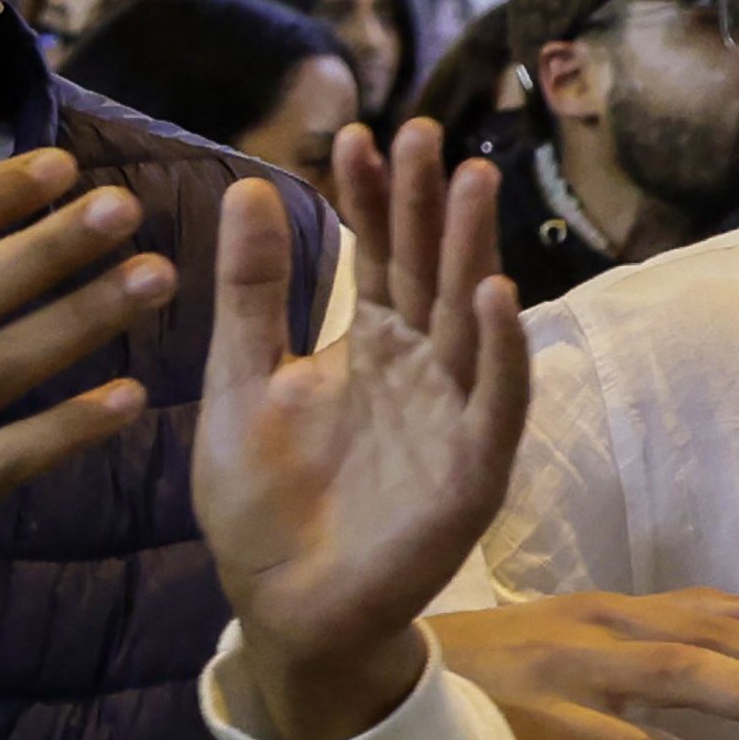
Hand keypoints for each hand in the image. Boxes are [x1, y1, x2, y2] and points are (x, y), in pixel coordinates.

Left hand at [193, 124, 527, 736]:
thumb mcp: (240, 382)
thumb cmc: (265, 503)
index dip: (371, 197)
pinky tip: (494, 295)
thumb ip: (251, 294)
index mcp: (369, 344)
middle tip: (424, 133)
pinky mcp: (471, 471)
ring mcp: (453, 416)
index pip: (377, 252)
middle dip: (430, 203)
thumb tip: (248, 185)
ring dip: (475, 252)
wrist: (283, 606)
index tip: (355, 134)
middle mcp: (421, 368)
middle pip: (431, 269)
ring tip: (473, 180)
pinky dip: (498, 351)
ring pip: (469, 320)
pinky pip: (493, 403)